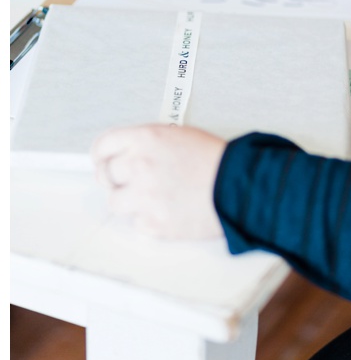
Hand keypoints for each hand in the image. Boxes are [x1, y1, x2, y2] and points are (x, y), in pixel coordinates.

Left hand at [90, 124, 226, 239]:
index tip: (103, 162)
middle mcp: (140, 166)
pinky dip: (149, 219)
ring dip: (131, 201)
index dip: (102, 155)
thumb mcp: (182, 136)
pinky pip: (137, 223)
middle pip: (106, 175)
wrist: (240, 187)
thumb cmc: (219, 161)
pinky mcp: (153, 223)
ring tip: (154, 198)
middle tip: (130, 182)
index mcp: (147, 139)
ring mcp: (144, 196)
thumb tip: (130, 156)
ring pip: (116, 202)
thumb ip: (150, 144)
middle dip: (116, 179)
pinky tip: (168, 210)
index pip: (104, 145)